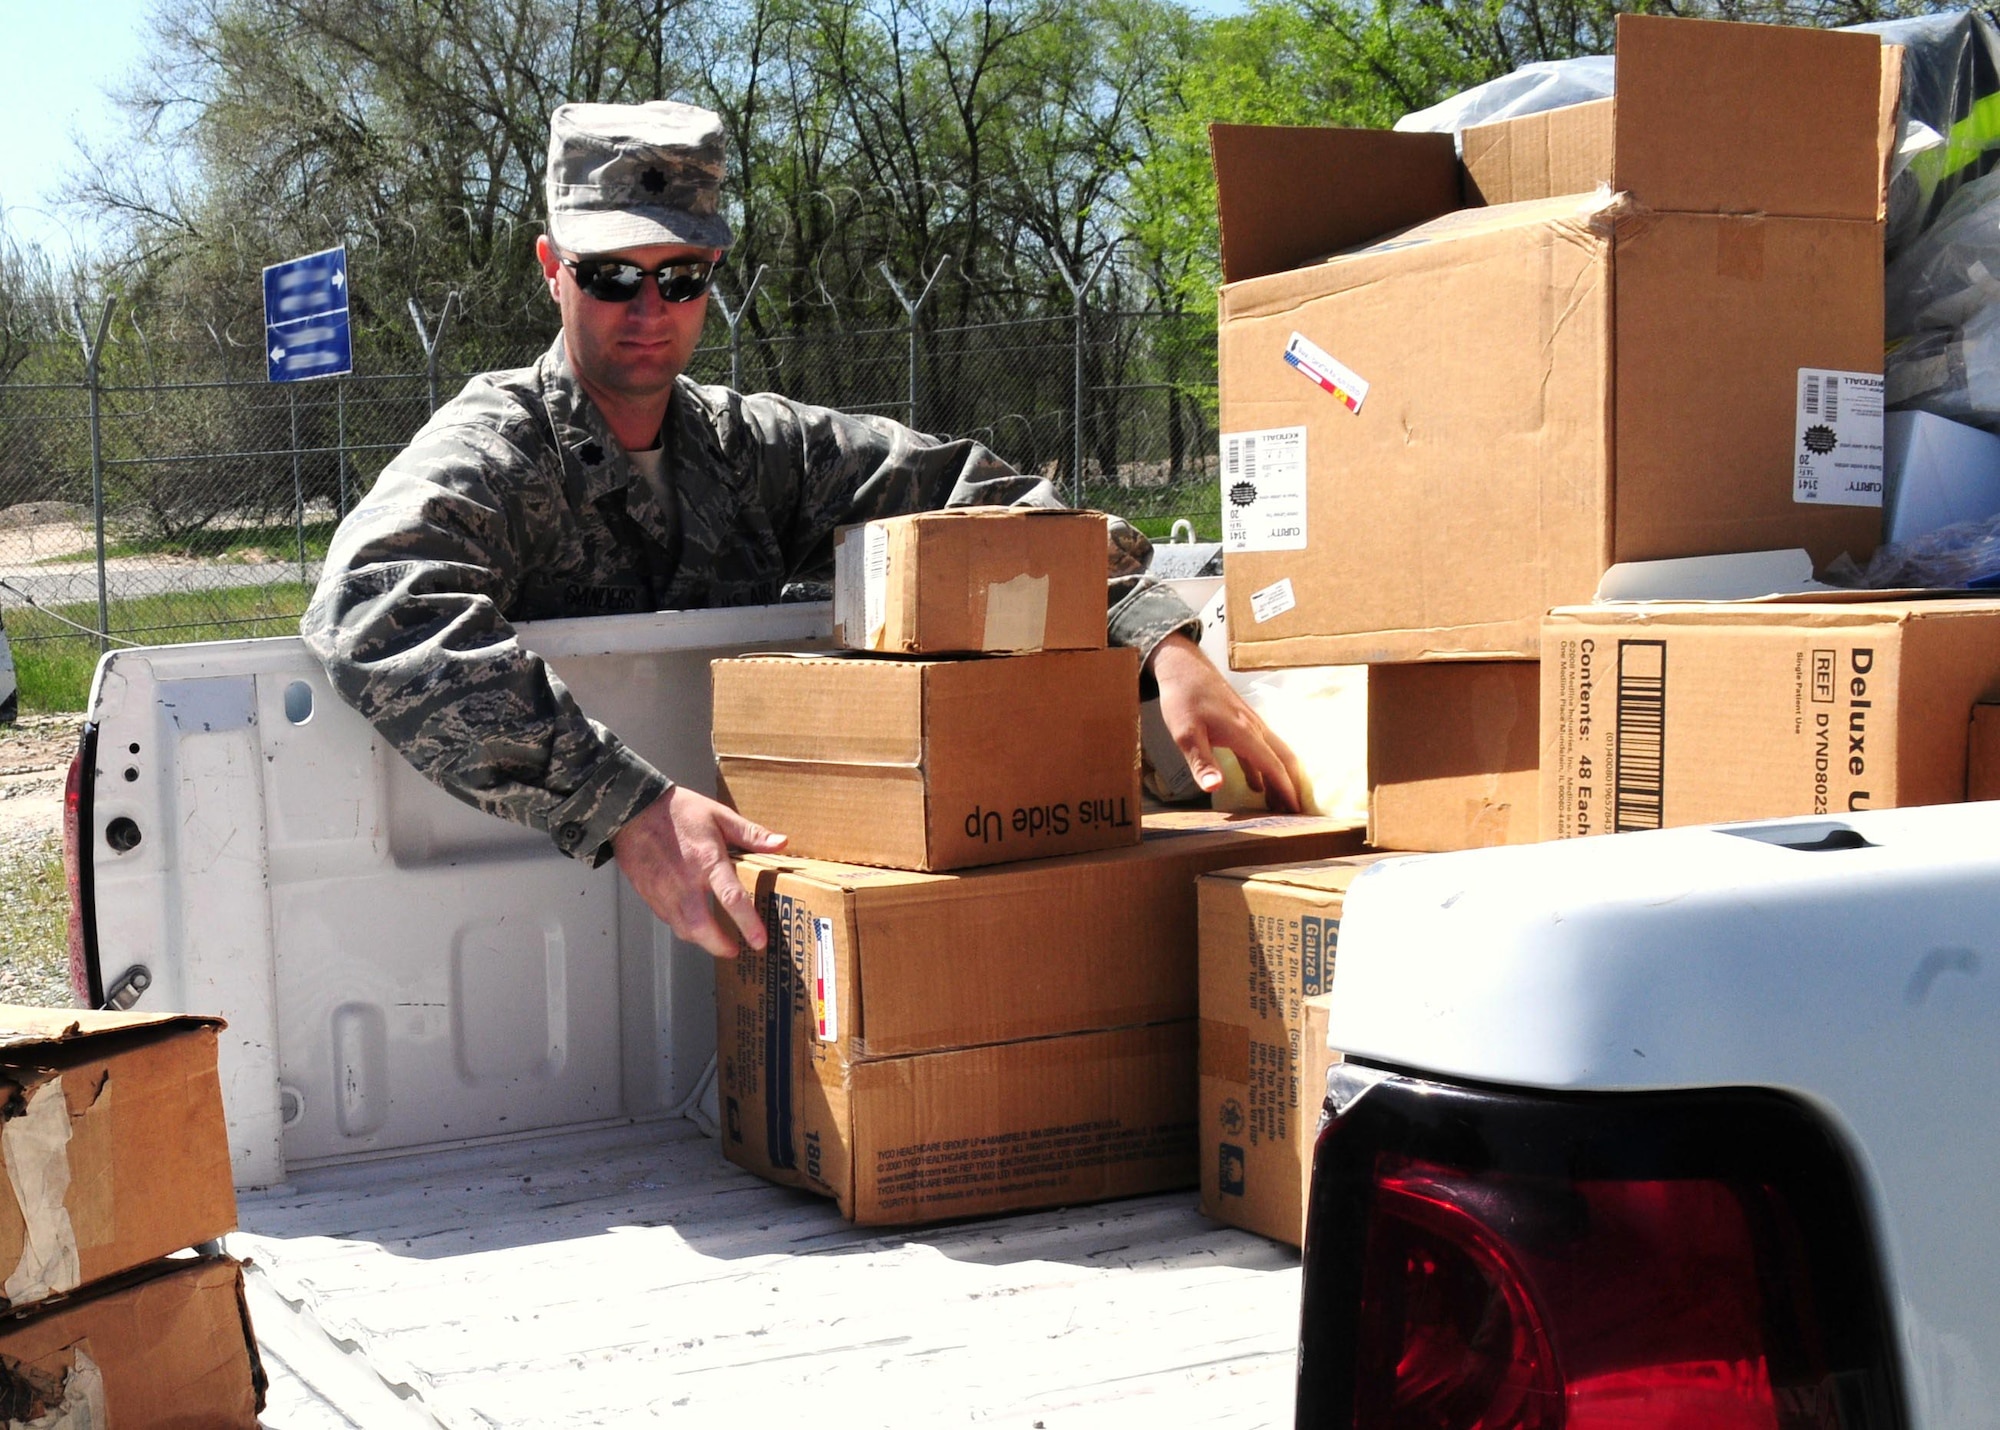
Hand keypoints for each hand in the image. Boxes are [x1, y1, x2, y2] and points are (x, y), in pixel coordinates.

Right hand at [611, 785, 787, 958]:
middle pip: (702, 926)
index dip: (748, 924)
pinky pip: (668, 919)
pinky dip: (684, 927)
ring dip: (702, 941)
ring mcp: (663, 890)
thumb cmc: (677, 810)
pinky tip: (694, 923)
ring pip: (683, 928)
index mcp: (706, 860)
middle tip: (734, 950)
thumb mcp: (719, 815)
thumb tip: (780, 843)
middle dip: (720, 946)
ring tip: (717, 942)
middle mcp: (684, 881)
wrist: (632, 808)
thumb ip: (751, 833)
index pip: (731, 898)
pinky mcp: (649, 894)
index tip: (759, 941)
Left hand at [1146, 632, 1304, 813]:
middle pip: (1283, 760)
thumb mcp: (1186, 734)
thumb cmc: (1183, 699)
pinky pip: (1261, 750)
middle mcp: (1255, 728)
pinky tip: (1257, 786)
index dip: (1286, 790)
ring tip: (1279, 806)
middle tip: (1294, 814)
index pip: (1274, 766)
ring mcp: (1251, 724)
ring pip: (1274, 754)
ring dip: (1279, 779)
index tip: (1296, 812)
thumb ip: (1201, 762)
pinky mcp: (1243, 723)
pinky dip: (1263, 769)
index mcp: (1245, 734)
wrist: (1184, 668)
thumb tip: (1214, 787)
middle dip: (1291, 787)